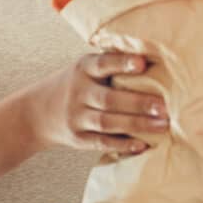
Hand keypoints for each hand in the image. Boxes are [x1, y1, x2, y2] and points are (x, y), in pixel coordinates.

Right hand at [29, 53, 168, 153]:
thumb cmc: (76, 84)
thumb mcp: (86, 67)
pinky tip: (142, 144)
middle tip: (164, 106)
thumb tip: (153, 57)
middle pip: (108, 99)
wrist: (38, 112)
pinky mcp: (78, 138)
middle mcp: (78, 92)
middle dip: (138, 103)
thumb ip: (111, 63)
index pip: (103, 64)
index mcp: (83, 69)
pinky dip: (122, 144)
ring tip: (162, 124)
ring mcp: (76, 117)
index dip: (122, 63)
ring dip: (137, 124)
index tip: (143, 63)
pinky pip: (102, 142)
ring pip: (107, 123)